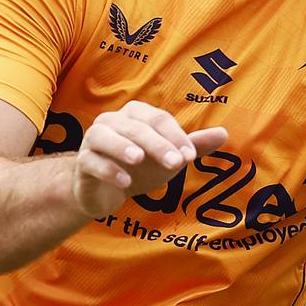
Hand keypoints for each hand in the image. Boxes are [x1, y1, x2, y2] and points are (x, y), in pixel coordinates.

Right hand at [71, 100, 226, 219]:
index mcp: (136, 114)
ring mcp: (92, 140)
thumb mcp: (168, 157)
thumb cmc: (140, 168)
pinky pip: (91, 161)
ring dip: (124, 147)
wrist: (105, 191)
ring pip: (105, 136)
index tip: (189, 157)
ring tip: (139, 160)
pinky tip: (124, 182)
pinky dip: (108, 169)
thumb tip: (224, 133)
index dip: (175, 136)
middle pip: (136, 127)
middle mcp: (112, 121)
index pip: (158, 120)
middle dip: (158, 144)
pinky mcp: (82, 162)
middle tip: (177, 163)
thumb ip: (193, 146)